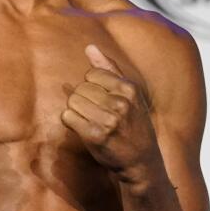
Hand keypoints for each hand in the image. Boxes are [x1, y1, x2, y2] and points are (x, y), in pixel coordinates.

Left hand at [61, 44, 159, 183]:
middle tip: (95, 114)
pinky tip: (83, 129)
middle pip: (80, 88)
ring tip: (89, 121)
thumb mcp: (130, 96)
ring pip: (72, 101)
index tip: (102, 102)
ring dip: (76, 111)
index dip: (92, 88)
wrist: (141, 163)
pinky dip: (71, 122)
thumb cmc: (134, 126)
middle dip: (82, 100)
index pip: (92, 74)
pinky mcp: (95, 136)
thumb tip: (90, 47)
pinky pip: (68, 117)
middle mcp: (120, 103)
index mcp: (129, 89)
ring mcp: (108, 120)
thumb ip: (110, 69)